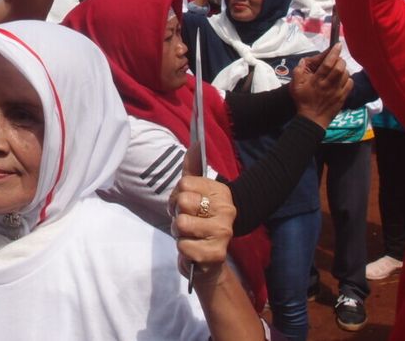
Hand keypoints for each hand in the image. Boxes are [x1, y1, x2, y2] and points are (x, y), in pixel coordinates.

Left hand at [168, 145, 233, 284]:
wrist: (207, 262)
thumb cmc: (198, 223)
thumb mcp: (194, 193)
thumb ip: (193, 168)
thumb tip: (195, 142)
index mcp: (222, 193)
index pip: (184, 184)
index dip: (177, 196)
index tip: (186, 205)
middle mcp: (227, 210)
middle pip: (182, 202)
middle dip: (177, 214)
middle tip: (187, 222)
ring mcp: (223, 232)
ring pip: (181, 223)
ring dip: (179, 233)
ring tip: (190, 236)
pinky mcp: (215, 253)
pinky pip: (183, 245)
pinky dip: (183, 250)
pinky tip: (193, 250)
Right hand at [289, 43, 353, 128]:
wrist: (312, 119)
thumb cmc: (303, 101)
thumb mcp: (295, 86)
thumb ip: (298, 72)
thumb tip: (303, 61)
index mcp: (317, 80)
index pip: (328, 63)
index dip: (334, 52)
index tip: (338, 45)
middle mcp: (329, 84)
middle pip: (340, 67)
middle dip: (340, 59)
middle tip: (336, 58)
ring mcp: (337, 91)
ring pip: (346, 74)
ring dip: (343, 68)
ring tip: (338, 68)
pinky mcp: (343, 97)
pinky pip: (350, 84)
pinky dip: (348, 78)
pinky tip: (343, 78)